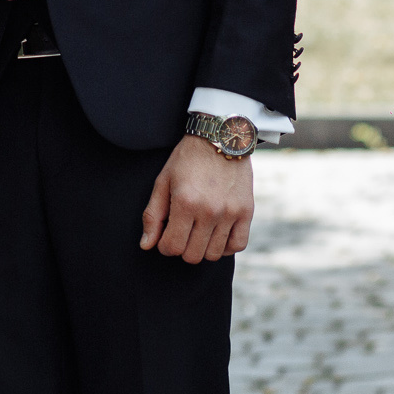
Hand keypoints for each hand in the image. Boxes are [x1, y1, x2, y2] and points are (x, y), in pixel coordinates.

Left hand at [140, 135, 253, 263]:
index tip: (166, 236)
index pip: (172, 246)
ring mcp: (230, 212)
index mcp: (185, 202)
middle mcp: (209, 210)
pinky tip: (216, 235)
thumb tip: (146, 245)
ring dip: (202, 248)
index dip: (164, 246)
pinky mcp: (246, 211)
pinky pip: (238, 245)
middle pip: (192, 255)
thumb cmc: (187, 159)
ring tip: (198, 232)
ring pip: (213, 254)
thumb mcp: (163, 181)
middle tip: (181, 232)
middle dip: (182, 248)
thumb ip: (153, 215)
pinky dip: (226, 247)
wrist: (220, 138)